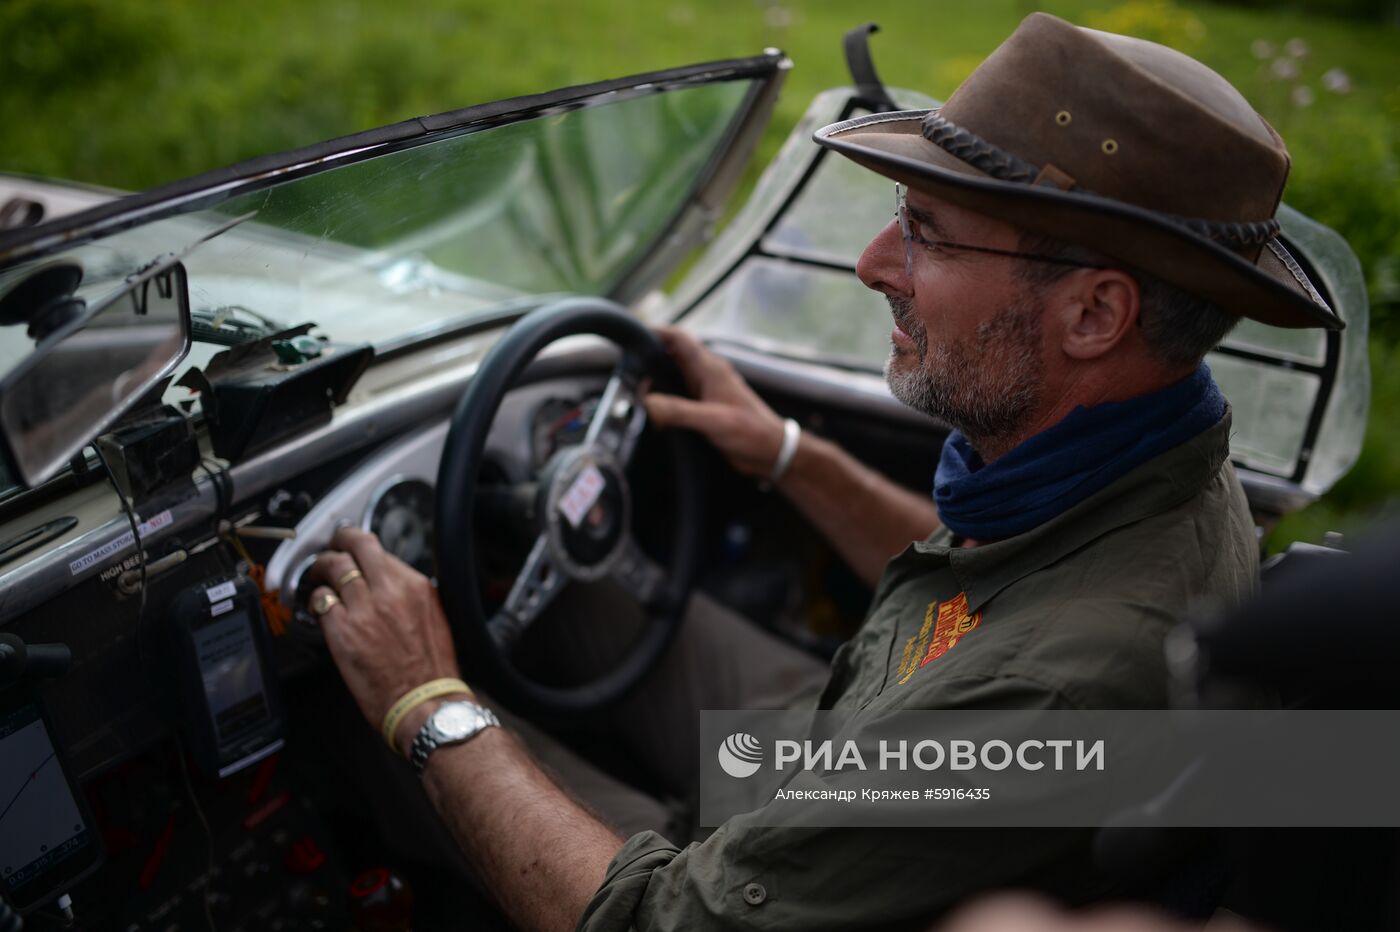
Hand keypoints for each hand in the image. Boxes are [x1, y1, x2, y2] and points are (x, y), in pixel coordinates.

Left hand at [307, 527, 467, 752]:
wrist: (425, 702)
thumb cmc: (432, 669)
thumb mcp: (435, 617)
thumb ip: (413, 594)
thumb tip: (394, 583)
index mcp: (416, 586)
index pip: (381, 550)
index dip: (361, 547)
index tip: (355, 548)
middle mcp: (390, 591)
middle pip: (357, 544)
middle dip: (340, 540)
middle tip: (332, 546)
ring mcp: (364, 609)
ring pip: (333, 566)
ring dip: (322, 567)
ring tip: (317, 574)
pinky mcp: (343, 631)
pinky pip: (320, 599)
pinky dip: (316, 598)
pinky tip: (318, 605)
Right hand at [644, 326, 787, 477]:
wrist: (772, 453)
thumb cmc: (753, 433)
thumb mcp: (714, 421)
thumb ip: (680, 411)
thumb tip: (647, 403)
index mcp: (710, 370)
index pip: (679, 339)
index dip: (655, 332)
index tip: (632, 337)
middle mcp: (705, 376)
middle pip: (670, 355)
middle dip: (648, 357)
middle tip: (625, 368)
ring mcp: (704, 392)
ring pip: (672, 376)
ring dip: (654, 380)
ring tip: (632, 388)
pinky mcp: (702, 409)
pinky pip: (677, 397)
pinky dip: (662, 400)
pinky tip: (652, 411)